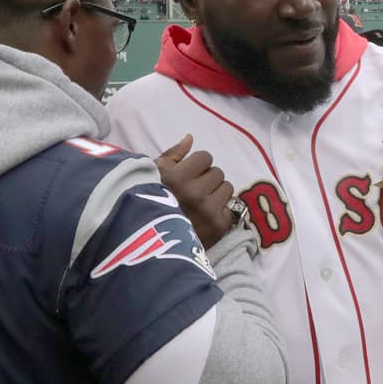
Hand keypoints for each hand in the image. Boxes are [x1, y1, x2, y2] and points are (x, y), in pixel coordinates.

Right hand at [154, 134, 234, 249]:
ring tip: (201, 205)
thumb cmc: (151, 205)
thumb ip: (172, 155)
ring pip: (227, 188)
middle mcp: (194, 193)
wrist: (154, 246)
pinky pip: (231, 207)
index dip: (197, 166)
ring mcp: (209, 211)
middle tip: (194, 193)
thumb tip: (190, 137)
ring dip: (217, 194)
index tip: (187, 176)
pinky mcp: (219, 227)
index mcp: (176, 178)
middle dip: (207, 180)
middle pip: (218, 172)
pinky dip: (222, 211)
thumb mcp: (153, 177)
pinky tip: (206, 218)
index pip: (205, 157)